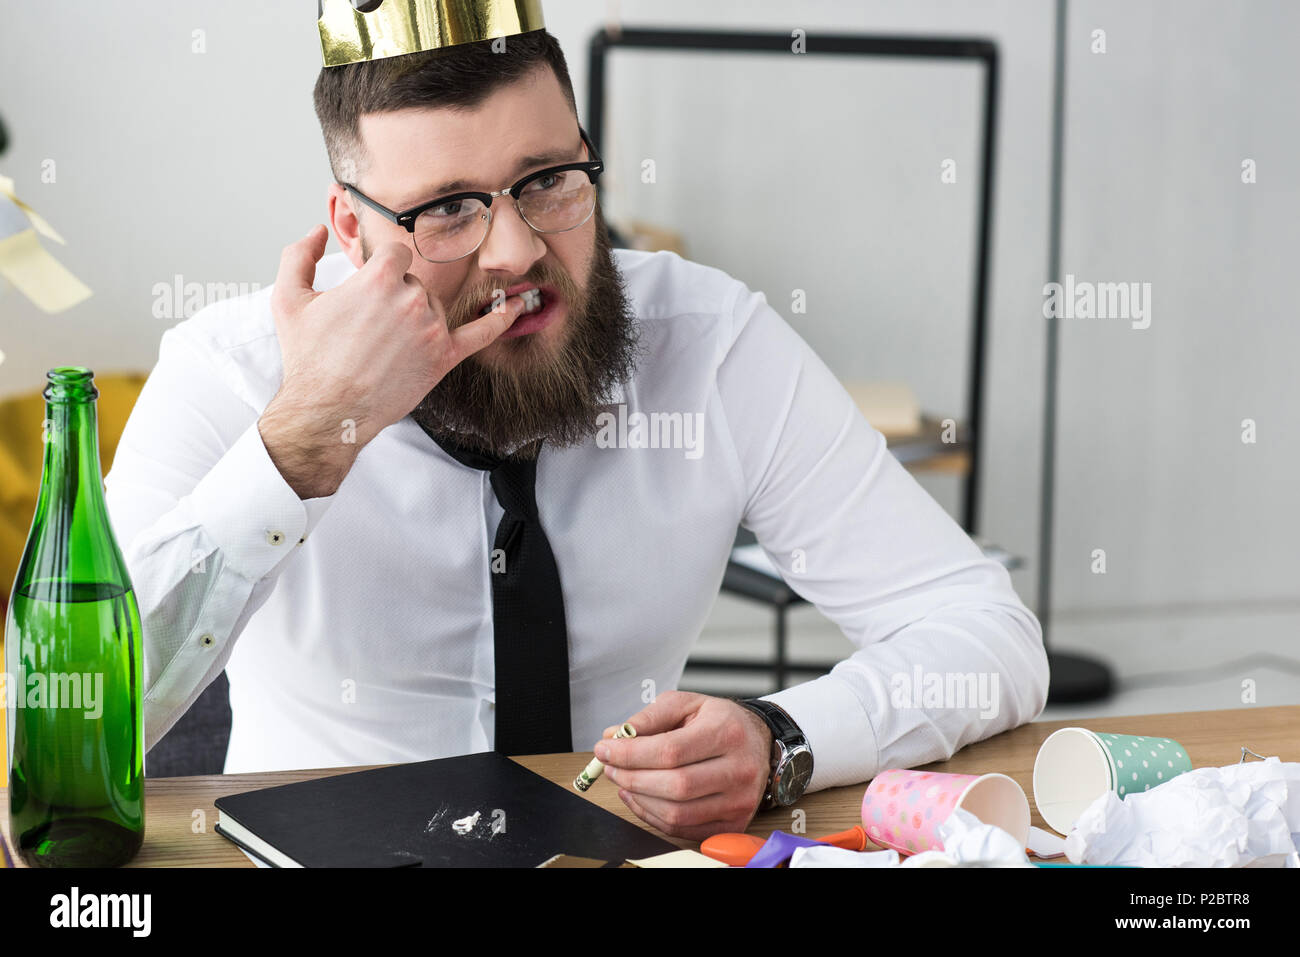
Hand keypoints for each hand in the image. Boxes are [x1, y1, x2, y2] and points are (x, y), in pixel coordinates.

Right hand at [260, 226, 526, 496]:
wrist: (328, 411)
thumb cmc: (308, 359)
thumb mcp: (289, 299)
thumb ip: (298, 255)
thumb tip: (315, 230)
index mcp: (379, 278)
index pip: (397, 255)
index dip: (383, 270)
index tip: (372, 288)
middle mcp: (412, 299)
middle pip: (415, 281)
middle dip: (395, 298)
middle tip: (369, 328)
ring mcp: (433, 329)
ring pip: (435, 306)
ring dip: (417, 317)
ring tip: (385, 345)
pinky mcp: (445, 357)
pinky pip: (482, 332)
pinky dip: (502, 318)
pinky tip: (521, 305)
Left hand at [592, 690, 773, 840]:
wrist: (759, 741)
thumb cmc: (720, 721)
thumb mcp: (686, 704)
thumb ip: (649, 718)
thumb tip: (614, 737)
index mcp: (726, 732)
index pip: (671, 751)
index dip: (631, 754)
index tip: (605, 750)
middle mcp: (739, 769)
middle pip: (674, 786)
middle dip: (632, 778)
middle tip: (611, 767)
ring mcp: (739, 800)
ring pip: (677, 813)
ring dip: (640, 800)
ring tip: (625, 782)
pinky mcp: (735, 822)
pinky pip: (684, 829)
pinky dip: (654, 817)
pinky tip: (642, 798)